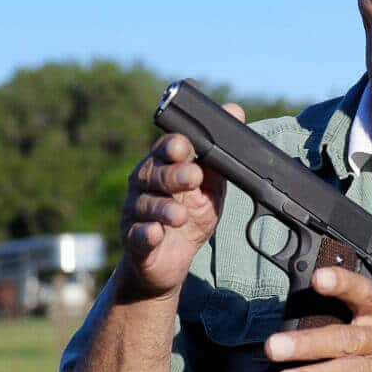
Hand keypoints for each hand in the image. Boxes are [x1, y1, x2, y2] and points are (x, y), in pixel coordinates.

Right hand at [118, 105, 244, 297]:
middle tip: (192, 178)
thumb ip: (219, 156)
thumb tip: (235, 110)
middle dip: (172, 175)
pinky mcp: (135, 242)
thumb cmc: (189, 215)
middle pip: (153, 174)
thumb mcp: (210, 186)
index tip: (185, 147)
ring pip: (145, 206)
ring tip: (180, 215)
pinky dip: (146, 234)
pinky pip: (138, 236)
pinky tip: (155, 233)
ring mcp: (136, 214)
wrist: (170, 262)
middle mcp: (144, 186)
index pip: (164, 149)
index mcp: (163, 167)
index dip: (173, 147)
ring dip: (163, 209)